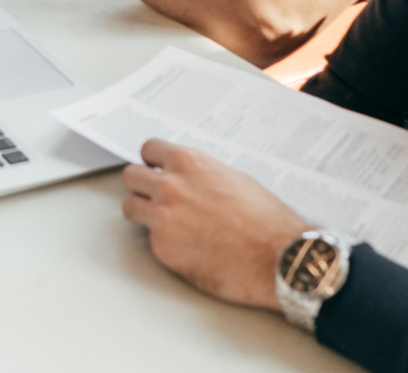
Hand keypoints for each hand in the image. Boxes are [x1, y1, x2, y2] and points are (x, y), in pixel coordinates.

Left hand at [121, 139, 312, 312]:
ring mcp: (162, 218)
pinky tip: (185, 246)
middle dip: (141, 185)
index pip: (149, 149)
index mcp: (189, 163)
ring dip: (142, 212)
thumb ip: (201, 175)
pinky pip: (149, 239)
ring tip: (162, 221)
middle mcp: (170, 187)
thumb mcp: (234, 178)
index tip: (154, 168)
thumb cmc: (266, 220)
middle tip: (152, 195)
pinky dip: (163, 242)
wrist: (277, 257)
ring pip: (130, 207)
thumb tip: (189, 178)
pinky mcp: (162, 248)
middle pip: (131, 177)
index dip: (152, 161)